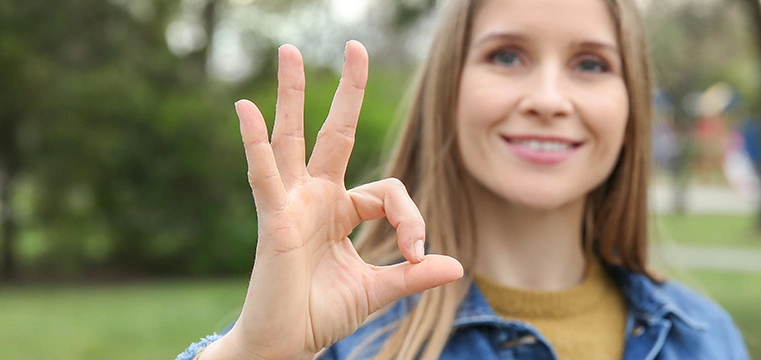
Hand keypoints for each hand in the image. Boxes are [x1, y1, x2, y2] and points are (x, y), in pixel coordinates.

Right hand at [200, 41, 463, 359]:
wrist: (287, 344)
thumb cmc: (324, 313)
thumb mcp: (379, 289)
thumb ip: (414, 275)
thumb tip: (457, 266)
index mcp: (341, 210)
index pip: (387, 190)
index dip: (410, 216)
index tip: (417, 251)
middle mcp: (315, 198)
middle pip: (333, 132)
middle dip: (346, 91)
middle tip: (355, 46)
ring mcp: (292, 204)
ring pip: (292, 138)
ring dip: (290, 94)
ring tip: (289, 51)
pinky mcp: (273, 219)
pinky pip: (264, 175)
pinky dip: (254, 142)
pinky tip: (245, 108)